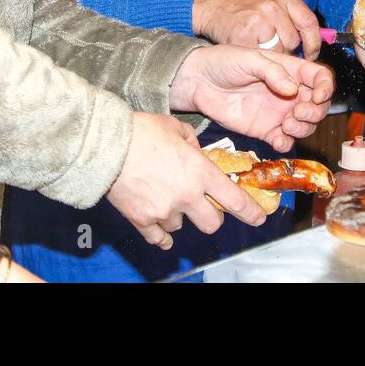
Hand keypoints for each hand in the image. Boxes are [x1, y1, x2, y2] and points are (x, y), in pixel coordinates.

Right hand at [106, 112, 266, 249]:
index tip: (257, 217)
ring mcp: (164, 211)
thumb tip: (194, 149)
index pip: (234, 199)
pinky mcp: (142, 220)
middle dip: (210, 217)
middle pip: (212, 223)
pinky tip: (160, 227)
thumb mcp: (174, 127)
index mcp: (200, 171)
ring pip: (181, 227)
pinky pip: (158, 238)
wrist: (106, 145)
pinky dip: (160, 235)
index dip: (250, 212)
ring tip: (165, 198)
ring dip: (178, 216)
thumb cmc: (141, 131)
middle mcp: (187, 195)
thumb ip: (191, 141)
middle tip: (202, 207)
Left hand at [170, 45, 333, 151]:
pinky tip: (278, 138)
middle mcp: (288, 92)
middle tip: (297, 111)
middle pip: (318, 106)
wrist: (198, 82)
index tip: (317, 95)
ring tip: (286, 124)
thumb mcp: (249, 59)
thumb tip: (293, 89)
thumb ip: (273, 72)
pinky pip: (285, 141)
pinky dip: (287, 143)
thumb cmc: (222, 62)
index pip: (320, 78)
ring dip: (303, 128)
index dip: (325, 88)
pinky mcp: (265, 130)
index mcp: (289, 70)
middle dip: (315, 111)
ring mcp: (278, 113)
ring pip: (306, 125)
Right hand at [193, 0, 322, 58]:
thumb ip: (288, 11)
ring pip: (278, 51)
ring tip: (257, 44)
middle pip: (293, 41)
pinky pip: (259, 56)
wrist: (206, 1)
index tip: (311, 53)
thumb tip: (310, 35)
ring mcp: (259, 21)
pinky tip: (246, 47)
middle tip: (272, 46)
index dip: (313, 42)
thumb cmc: (236, 0)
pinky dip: (254, 56)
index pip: (309, 22)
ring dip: (270, 54)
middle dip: (285, 49)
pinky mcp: (245, 36)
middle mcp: (273, 6)